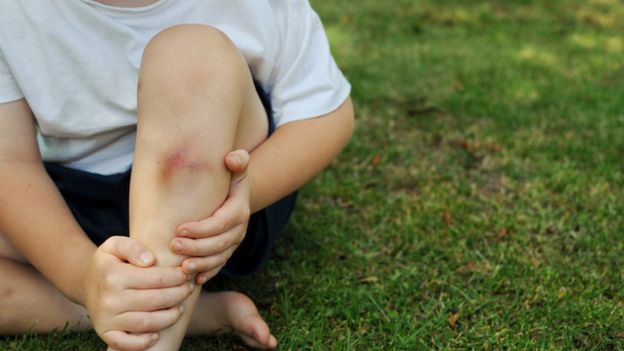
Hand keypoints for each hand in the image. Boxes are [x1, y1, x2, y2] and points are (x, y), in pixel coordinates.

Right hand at [84, 236, 193, 350]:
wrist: (85, 283)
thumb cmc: (109, 263)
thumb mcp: (115, 245)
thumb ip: (132, 246)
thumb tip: (150, 261)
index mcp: (114, 275)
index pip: (157, 278)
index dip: (177, 277)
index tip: (186, 273)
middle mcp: (110, 299)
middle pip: (156, 300)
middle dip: (179, 295)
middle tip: (188, 289)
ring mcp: (107, 319)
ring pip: (147, 323)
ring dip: (169, 317)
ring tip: (179, 308)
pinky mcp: (105, 333)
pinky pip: (126, 343)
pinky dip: (143, 343)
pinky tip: (156, 335)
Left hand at [171, 149, 250, 284]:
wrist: (232, 194)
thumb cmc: (228, 178)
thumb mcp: (234, 168)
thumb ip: (237, 161)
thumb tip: (232, 158)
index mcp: (239, 210)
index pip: (221, 223)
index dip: (201, 229)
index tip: (179, 228)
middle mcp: (239, 230)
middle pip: (219, 244)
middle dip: (196, 248)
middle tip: (173, 246)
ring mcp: (233, 243)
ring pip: (218, 258)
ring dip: (200, 264)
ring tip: (181, 267)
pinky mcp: (226, 252)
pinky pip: (218, 266)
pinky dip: (207, 273)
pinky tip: (193, 279)